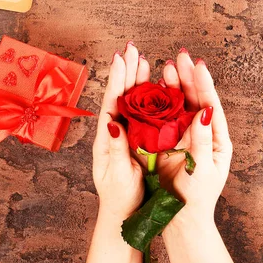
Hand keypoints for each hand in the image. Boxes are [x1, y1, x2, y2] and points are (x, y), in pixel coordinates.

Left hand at [86, 42, 149, 262]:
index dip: (116, 80)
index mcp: (107, 138)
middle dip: (127, 72)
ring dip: (137, 80)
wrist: (125, 214)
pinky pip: (145, 116)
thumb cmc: (119, 197)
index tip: (121, 58)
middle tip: (132, 49)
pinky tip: (155, 85)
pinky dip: (149, 98)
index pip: (112, 102)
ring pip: (133, 102)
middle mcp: (117, 131)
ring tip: (143, 60)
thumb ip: (115, 149)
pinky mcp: (141, 141)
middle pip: (122, 96)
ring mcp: (129, 135)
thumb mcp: (117, 175)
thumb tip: (112, 123)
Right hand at [158, 50, 234, 262]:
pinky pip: (165, 117)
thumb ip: (203, 140)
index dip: (204, 84)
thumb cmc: (196, 198)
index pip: (211, 106)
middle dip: (189, 77)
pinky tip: (155, 86)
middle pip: (196, 99)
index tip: (198, 65)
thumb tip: (206, 111)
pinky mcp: (168, 141)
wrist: (180, 218)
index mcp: (217, 139)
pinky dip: (160, 101)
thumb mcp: (203, 170)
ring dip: (175, 85)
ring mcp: (184, 136)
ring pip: (180, 105)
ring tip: (167, 65)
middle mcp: (202, 133)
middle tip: (181, 56)